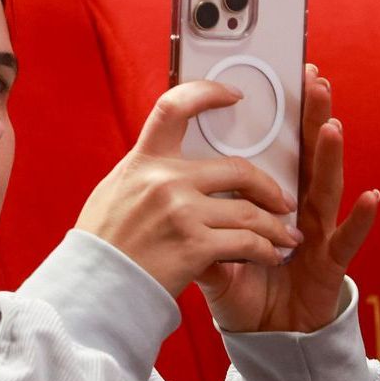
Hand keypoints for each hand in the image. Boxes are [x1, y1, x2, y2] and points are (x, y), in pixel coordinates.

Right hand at [75, 80, 300, 298]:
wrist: (94, 287)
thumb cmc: (104, 244)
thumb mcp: (116, 192)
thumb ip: (147, 174)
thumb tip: (170, 163)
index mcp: (143, 161)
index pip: (174, 108)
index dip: (207, 93)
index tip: (233, 95)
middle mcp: (165, 180)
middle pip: (236, 170)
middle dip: (268, 187)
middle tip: (282, 200)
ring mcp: (182, 211)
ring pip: (249, 211)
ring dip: (274, 226)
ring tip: (285, 237)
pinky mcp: (196, 245)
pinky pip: (247, 242)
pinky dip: (265, 250)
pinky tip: (270, 256)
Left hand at [197, 65, 379, 332]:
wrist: (267, 338)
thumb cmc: (244, 291)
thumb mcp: (210, 257)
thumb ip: (194, 230)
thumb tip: (164, 208)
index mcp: (265, 202)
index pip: (270, 154)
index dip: (275, 122)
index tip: (275, 84)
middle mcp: (296, 211)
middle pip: (302, 158)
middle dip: (309, 119)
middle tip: (312, 80)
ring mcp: (316, 235)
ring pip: (323, 189)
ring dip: (329, 157)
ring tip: (332, 125)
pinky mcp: (329, 265)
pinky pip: (346, 240)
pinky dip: (359, 220)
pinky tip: (370, 197)